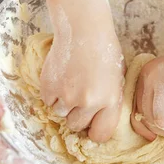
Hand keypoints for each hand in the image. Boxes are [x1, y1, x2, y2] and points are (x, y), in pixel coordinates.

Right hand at [40, 20, 124, 142]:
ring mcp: (67, 95)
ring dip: (63, 104)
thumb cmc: (104, 51)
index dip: (94, 131)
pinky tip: (61, 78)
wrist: (84, 29)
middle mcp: (89, 102)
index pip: (100, 134)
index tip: (91, 126)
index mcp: (111, 100)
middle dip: (76, 116)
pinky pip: (48, 101)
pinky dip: (52, 94)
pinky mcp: (49, 87)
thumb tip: (98, 122)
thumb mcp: (116, 79)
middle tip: (78, 98)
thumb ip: (109, 102)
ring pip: (60, 114)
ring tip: (70, 84)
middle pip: (76, 125)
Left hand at [132, 46, 163, 140]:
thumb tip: (154, 122)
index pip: (135, 102)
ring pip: (150, 117)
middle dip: (154, 127)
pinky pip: (161, 118)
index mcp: (146, 72)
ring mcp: (154, 82)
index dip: (142, 122)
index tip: (152, 134)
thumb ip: (162, 96)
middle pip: (140, 111)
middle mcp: (146, 75)